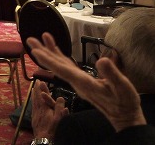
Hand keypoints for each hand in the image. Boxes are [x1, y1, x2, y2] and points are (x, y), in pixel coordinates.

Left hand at [27, 33, 146, 131]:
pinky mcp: (82, 81)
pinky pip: (67, 67)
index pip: (63, 70)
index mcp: (84, 83)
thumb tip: (102, 61)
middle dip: (43, 52)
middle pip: (57, 65)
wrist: (124, 116)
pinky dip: (61, 57)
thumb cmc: (125, 102)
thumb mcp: (123, 88)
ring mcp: (79, 82)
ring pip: (61, 65)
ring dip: (50, 52)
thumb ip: (112, 75)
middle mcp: (77, 82)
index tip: (36, 51)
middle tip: (30, 39)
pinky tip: (56, 52)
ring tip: (41, 38)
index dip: (49, 60)